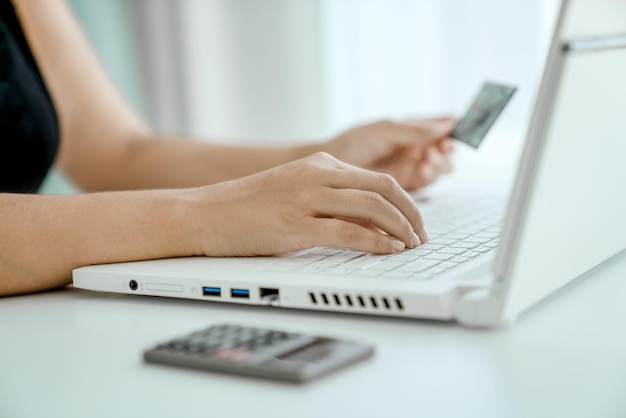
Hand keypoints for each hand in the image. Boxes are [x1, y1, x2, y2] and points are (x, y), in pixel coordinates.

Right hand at [193, 152, 427, 256]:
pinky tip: (387, 250)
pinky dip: (374, 242)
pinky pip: (347, 232)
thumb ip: (332, 202)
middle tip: (421, 235)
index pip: (377, 179)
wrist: (205, 213)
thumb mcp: (296, 193)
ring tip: (410, 245)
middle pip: (383, 188)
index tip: (415, 222)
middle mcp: (316, 175)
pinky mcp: (294, 225)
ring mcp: (305, 198)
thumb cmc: (248, 207)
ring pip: (371, 206)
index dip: (405, 202)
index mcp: (319, 165)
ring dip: (399, 228)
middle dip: (411, 214)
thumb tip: (371, 223)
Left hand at [325, 118, 455, 189]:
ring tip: (428, 159)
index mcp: (412, 130)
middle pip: (445, 151)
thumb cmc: (353, 143)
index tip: (456, 126)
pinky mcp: (406, 187)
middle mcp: (415, 149)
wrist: (331, 170)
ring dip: (439, 163)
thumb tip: (444, 125)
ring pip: (439, 168)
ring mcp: (412, 168)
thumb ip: (413, 130)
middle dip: (446, 149)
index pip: (441, 127)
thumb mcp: (383, 130)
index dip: (452, 127)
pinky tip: (422, 170)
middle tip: (441, 147)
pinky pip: (426, 183)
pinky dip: (429, 177)